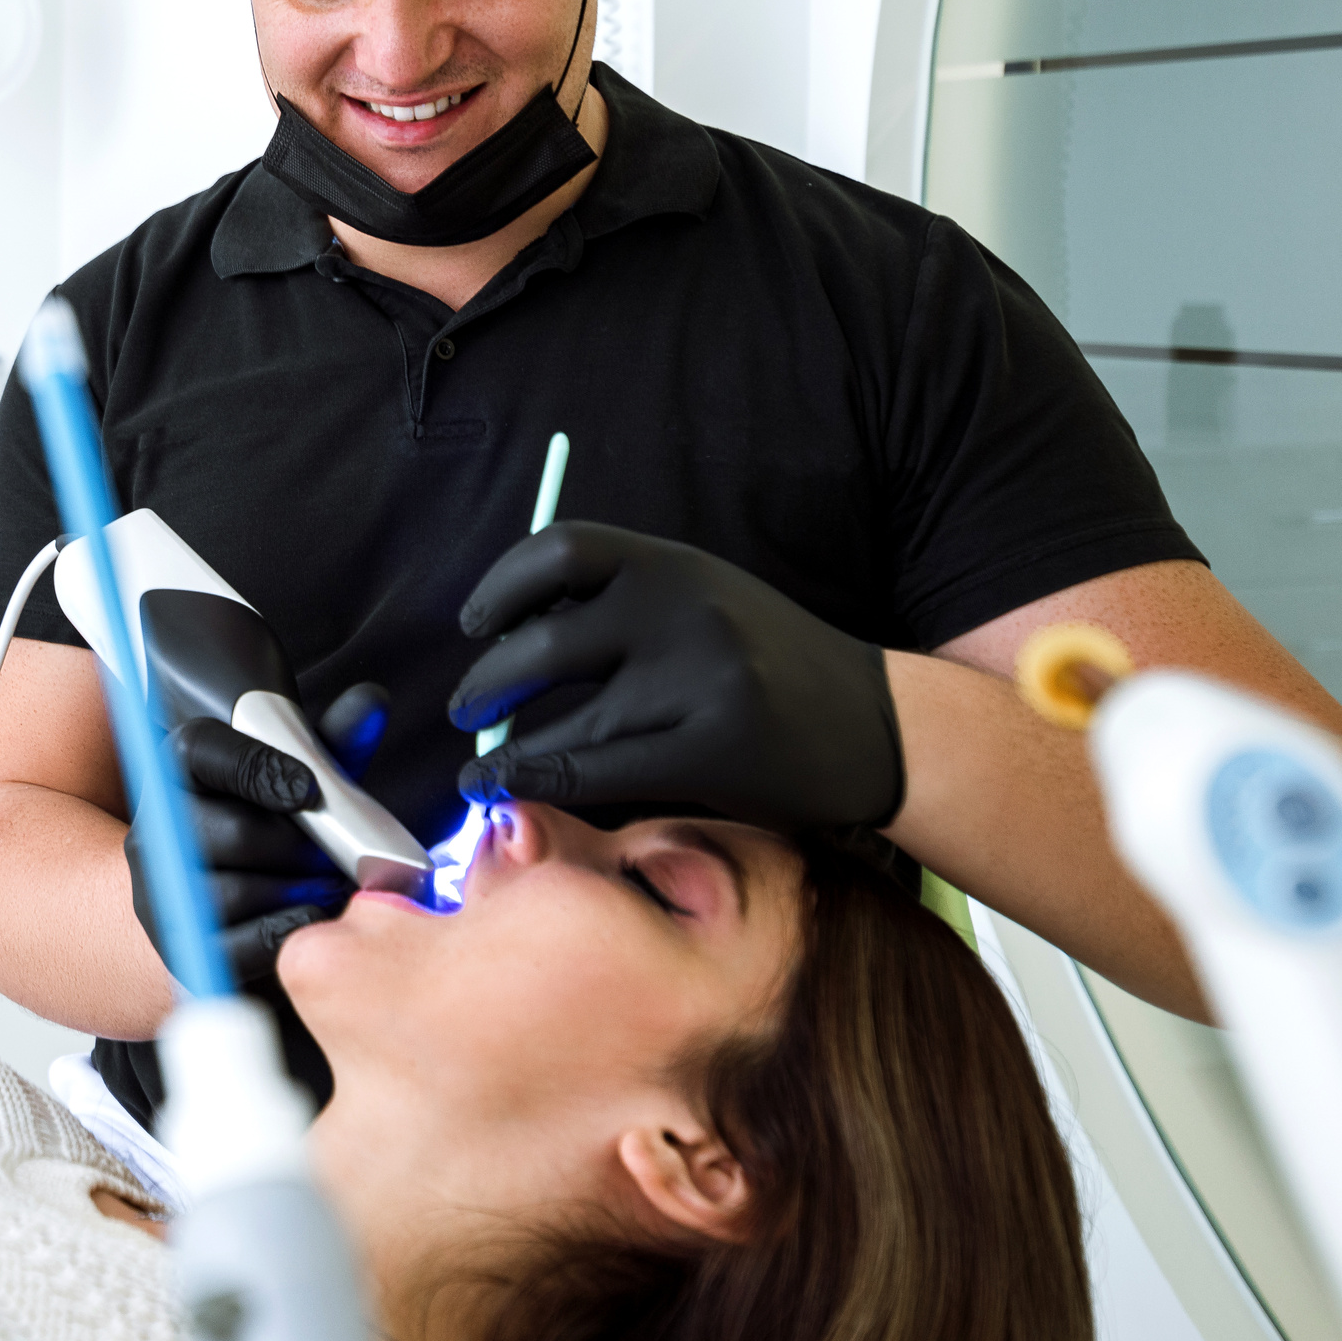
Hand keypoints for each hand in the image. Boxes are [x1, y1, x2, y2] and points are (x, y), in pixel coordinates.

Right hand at [125, 683, 389, 991]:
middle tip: (342, 854)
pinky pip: (234, 948)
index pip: (203, 751)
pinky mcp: (179, 949)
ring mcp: (161, 892)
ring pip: (234, 894)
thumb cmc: (271, 825)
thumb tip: (371, 701)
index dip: (258, 768)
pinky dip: (285, 932)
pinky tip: (314, 917)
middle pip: (231, 832)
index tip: (309, 789)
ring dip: (297, 891)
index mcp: (178, 768)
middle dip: (299, 846)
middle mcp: (156, 828)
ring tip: (335, 886)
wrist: (225, 898)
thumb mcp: (301, 780)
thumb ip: (331, 744)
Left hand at [448, 523, 901, 830]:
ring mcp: (701, 680)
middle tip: (463, 708)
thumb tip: (502, 639)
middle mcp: (685, 610)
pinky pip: (597, 770)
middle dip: (486, 683)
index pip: (560, 550)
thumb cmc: (768, 665)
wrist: (878, 723)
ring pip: (566, 723)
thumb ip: (617, 604)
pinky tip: (507, 790)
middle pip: (545, 643)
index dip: (499, 588)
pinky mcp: (714, 750)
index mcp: (674, 563)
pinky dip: (537, 783)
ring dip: (503, 752)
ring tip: (480, 768)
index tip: (474, 626)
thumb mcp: (701, 601)